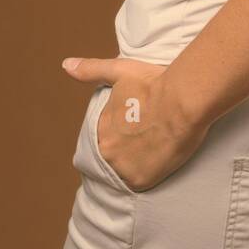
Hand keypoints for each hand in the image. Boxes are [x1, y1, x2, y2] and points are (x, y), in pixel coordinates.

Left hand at [62, 54, 209, 191]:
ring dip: (134, 164)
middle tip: (146, 139)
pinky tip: (158, 162)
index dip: (118, 134)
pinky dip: (147, 175)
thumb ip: (92, 70)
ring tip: (153, 151)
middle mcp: (105, 151)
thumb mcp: (120, 71)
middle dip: (124, 151)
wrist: (182, 100)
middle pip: (111, 157)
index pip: (101, 138)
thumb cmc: (154, 83)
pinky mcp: (140, 180)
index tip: (133, 129)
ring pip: (124, 172)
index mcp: (100, 128)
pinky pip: (139, 183)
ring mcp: (122, 168)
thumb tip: (66, 65)